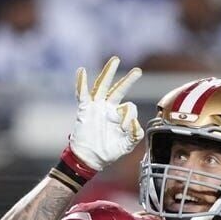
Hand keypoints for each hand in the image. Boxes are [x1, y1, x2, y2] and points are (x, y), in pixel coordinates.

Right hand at [70, 56, 143, 170]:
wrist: (91, 158)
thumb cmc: (109, 151)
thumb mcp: (127, 144)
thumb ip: (135, 134)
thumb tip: (134, 123)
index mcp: (119, 115)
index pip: (129, 107)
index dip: (129, 117)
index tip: (123, 128)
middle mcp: (108, 108)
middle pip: (119, 89)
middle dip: (129, 80)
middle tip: (139, 71)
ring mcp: (96, 107)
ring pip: (102, 86)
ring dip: (108, 73)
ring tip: (115, 60)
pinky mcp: (84, 109)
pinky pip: (83, 94)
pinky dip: (81, 83)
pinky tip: (82, 72)